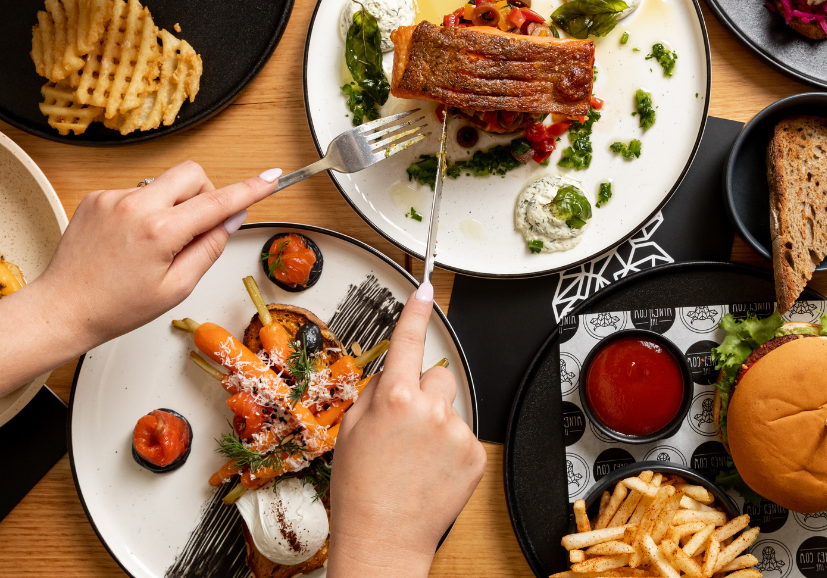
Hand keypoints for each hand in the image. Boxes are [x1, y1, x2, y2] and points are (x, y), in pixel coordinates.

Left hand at [37, 161, 280, 347]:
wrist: (62, 308)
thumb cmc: (116, 307)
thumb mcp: (176, 288)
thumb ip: (209, 248)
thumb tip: (230, 219)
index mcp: (159, 231)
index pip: (217, 202)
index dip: (250, 189)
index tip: (271, 178)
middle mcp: (135, 205)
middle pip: (192, 174)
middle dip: (205, 193)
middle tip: (197, 227)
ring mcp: (112, 197)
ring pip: (164, 184)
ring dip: (172, 206)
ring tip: (153, 245)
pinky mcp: (97, 197)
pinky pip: (137, 193)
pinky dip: (145, 212)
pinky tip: (130, 242)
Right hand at [327, 284, 486, 577]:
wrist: (383, 538)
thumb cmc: (359, 491)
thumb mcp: (351, 431)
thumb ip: (374, 394)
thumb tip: (391, 375)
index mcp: (394, 398)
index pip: (407, 341)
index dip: (415, 311)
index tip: (424, 288)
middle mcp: (430, 409)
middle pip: (436, 376)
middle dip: (423, 391)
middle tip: (403, 426)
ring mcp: (457, 432)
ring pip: (451, 407)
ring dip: (437, 421)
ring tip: (416, 457)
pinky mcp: (475, 454)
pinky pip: (464, 434)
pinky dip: (450, 447)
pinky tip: (431, 470)